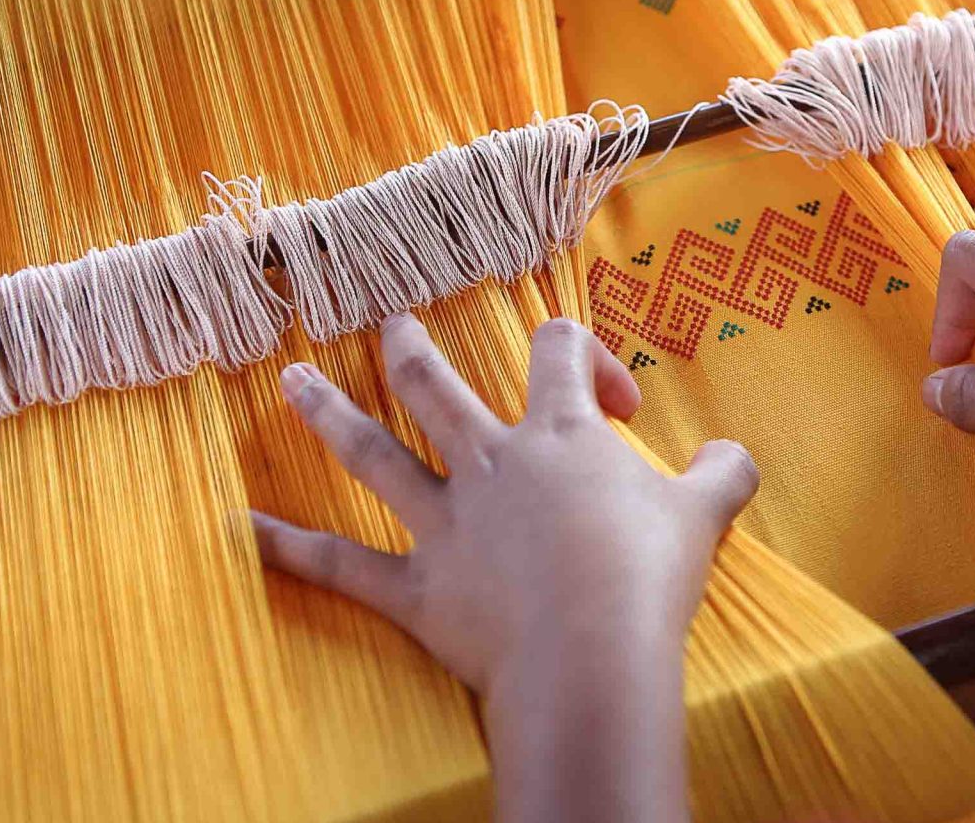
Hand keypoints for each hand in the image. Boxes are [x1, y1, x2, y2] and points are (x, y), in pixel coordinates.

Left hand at [251, 313, 756, 821]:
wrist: (593, 652)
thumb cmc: (649, 575)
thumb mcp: (708, 513)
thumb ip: (723, 472)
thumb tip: (733, 455)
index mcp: (563, 434)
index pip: (560, 353)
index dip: (583, 357)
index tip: (613, 404)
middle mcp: (494, 462)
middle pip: (440, 386)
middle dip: (413, 349)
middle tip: (392, 323)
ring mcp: (446, 522)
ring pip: (375, 453)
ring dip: (331, 413)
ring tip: (292, 381)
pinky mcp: (417, 588)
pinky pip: (340, 563)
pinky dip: (288, 546)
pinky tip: (241, 527)